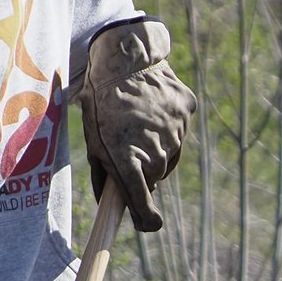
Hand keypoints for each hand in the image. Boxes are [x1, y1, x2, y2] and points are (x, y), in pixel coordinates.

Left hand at [80, 17, 195, 234]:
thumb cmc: (102, 103)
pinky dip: (168, 128)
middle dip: (144, 171)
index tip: (147, 223)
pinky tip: (152, 110)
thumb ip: (106, 175)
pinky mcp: (187, 113)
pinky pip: (179, 132)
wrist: (122, 57)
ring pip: (170, 156)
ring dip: (157, 149)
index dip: (146, 218)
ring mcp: (176, 132)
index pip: (144, 206)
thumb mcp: (95, 140)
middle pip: (156, 177)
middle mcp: (156, 150)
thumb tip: (113, 204)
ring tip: (139, 124)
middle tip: (128, 147)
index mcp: (128, 160)